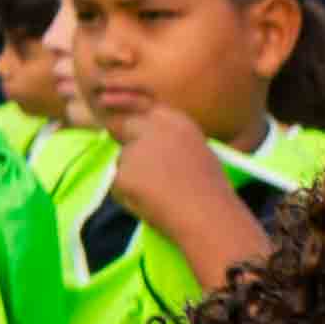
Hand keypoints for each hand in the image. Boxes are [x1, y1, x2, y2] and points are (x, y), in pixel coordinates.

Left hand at [92, 87, 229, 234]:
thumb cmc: (212, 193)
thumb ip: (170, 143)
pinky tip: (152, 206)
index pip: (143, 107)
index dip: (129, 109)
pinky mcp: (124, 174)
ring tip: (161, 197)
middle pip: (126, 129)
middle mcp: (154, 129)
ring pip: (123, 162)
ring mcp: (136, 150)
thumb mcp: (198, 154)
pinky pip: (118, 187)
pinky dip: (128, 198)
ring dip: (133, 178)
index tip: (113, 106)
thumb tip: (146, 149)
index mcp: (177, 121)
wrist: (209, 217)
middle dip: (130, 146)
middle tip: (145, 172)